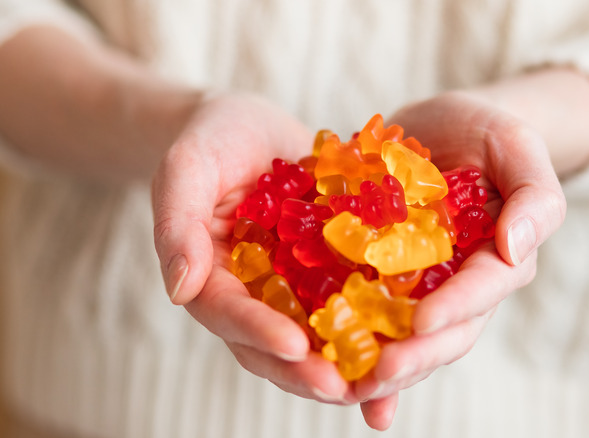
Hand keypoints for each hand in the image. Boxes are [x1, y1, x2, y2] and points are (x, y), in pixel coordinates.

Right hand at [151, 93, 356, 403]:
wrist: (250, 126)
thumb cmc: (210, 141)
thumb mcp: (185, 169)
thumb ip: (177, 225)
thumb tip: (179, 290)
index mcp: (212, 278)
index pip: (229, 314)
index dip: (259, 333)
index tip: (294, 347)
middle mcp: (254, 295)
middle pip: (274, 345)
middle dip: (307, 371)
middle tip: (344, 389)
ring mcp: (294, 289)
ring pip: (316, 337)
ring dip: (347, 363)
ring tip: (384, 378)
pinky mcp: (329, 273)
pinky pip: (352, 304)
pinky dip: (376, 326)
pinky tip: (412, 338)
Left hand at [355, 89, 567, 428]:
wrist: (439, 128)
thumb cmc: (484, 131)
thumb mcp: (516, 145)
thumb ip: (534, 195)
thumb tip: (517, 248)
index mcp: (500, 257)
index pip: (484, 289)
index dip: (456, 307)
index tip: (422, 321)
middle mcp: (462, 283)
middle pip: (447, 332)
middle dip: (415, 355)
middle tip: (379, 372)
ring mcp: (423, 287)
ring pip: (409, 339)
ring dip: (384, 370)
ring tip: (350, 388)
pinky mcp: (383, 280)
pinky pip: (373, 320)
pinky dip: (359, 354)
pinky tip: (338, 384)